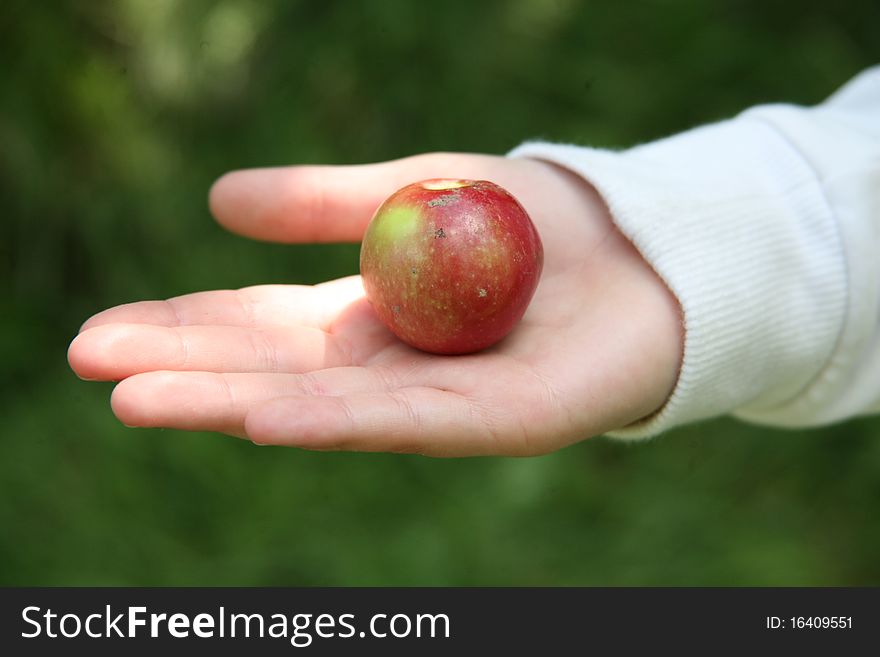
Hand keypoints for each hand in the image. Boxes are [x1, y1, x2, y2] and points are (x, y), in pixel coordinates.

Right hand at [68, 153, 681, 455]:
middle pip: (271, 370)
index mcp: (363, 314)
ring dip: (228, 401)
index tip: (102, 331)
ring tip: (138, 398)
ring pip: (321, 404)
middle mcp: (387, 365)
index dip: (182, 326)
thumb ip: (324, 200)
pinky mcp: (498, 417)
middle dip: (181, 368)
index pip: (257, 325)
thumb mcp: (411, 186)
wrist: (640, 251)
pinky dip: (337, 419)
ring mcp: (437, 398)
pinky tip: (269, 418)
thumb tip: (218, 200)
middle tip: (88, 365)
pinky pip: (408, 418)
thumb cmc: (529, 224)